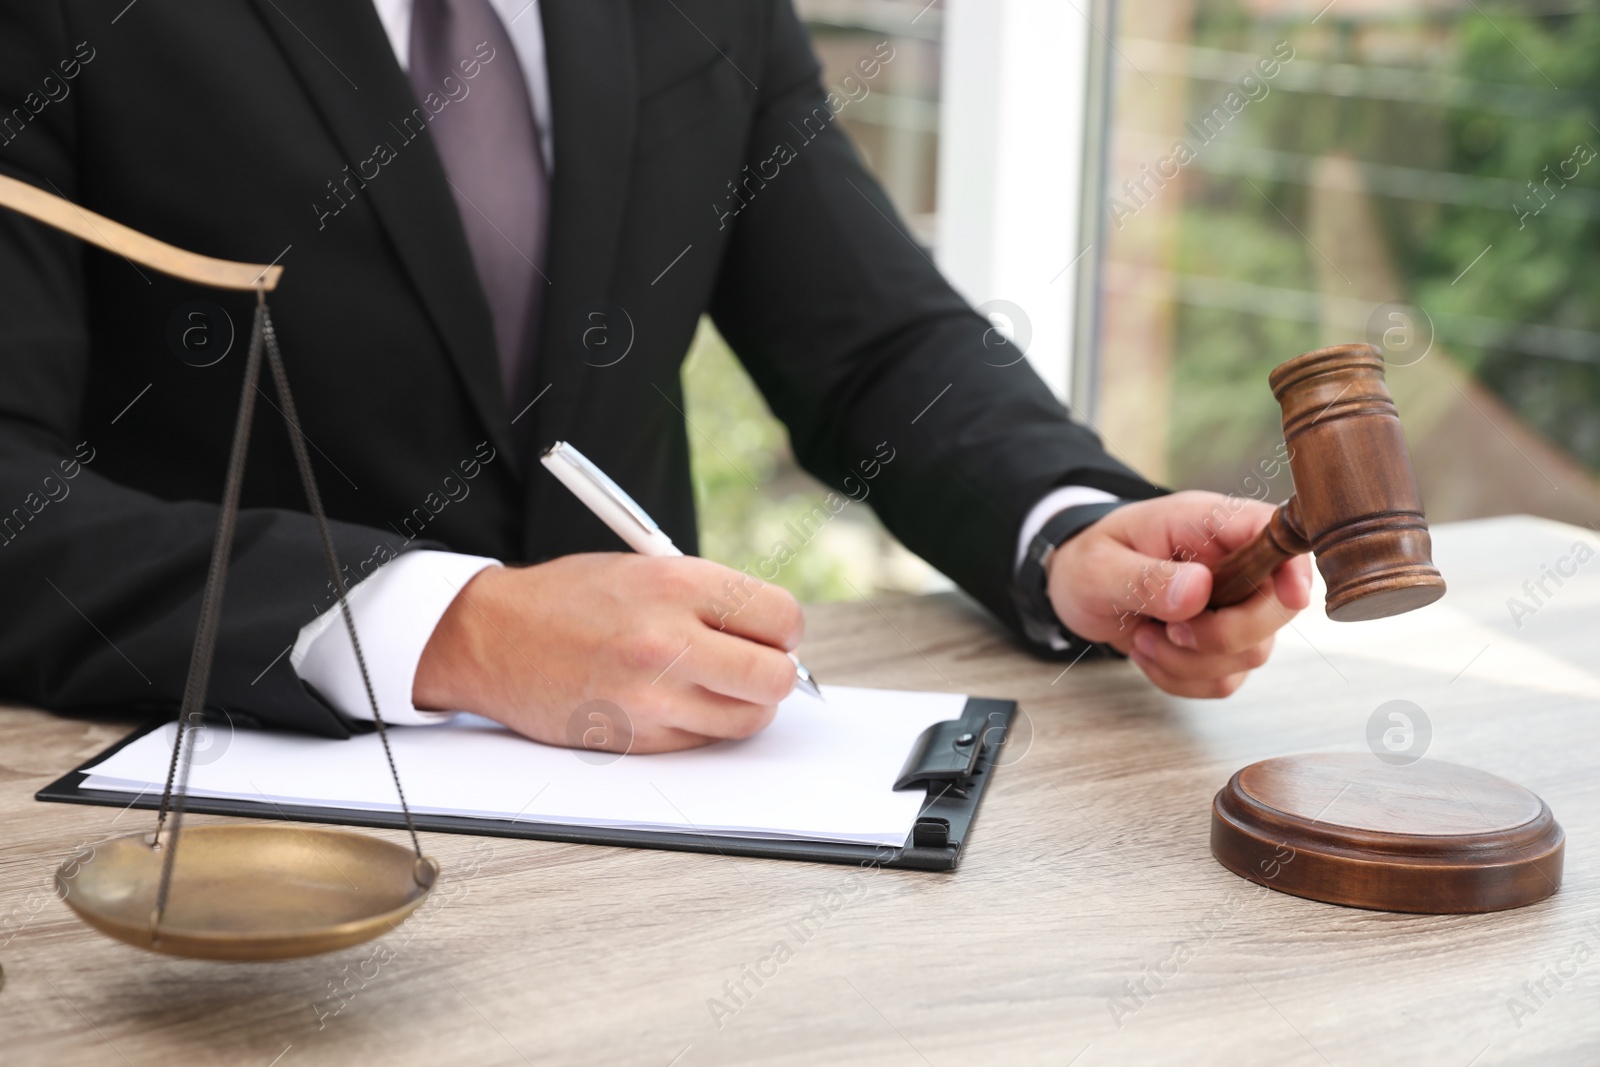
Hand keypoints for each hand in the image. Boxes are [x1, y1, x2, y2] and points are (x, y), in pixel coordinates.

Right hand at [413, 554, 803, 751]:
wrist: (491, 637)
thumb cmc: (569, 598)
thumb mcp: (646, 568)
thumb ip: (711, 598)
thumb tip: (773, 633)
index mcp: (677, 584)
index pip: (782, 618)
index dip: (783, 630)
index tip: (771, 633)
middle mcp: (668, 641)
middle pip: (776, 679)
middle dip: (775, 674)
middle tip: (754, 664)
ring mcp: (651, 697)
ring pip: (748, 720)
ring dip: (743, 706)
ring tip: (711, 683)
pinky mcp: (635, 738)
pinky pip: (702, 741)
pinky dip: (701, 726)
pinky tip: (672, 699)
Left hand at [1045, 491, 1313, 697]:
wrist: (1074, 587)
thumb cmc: (1089, 560)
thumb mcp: (1100, 565)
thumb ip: (1146, 577)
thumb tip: (1199, 590)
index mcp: (1208, 525)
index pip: (1274, 535)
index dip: (1294, 567)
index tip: (1290, 596)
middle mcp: (1232, 565)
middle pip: (1278, 609)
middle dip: (1223, 636)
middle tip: (1169, 631)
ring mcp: (1233, 608)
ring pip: (1250, 654)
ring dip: (1189, 662)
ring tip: (1143, 637)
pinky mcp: (1221, 647)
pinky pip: (1223, 681)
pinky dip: (1181, 678)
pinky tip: (1151, 651)